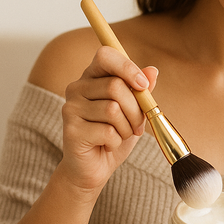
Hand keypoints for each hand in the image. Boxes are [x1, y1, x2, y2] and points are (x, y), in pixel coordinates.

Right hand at [59, 46, 157, 195]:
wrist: (94, 168)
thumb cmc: (114, 135)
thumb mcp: (133, 110)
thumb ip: (141, 90)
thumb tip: (153, 70)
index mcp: (92, 76)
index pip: (105, 55)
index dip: (127, 67)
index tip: (144, 85)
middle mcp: (77, 88)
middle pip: (115, 86)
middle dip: (135, 109)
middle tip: (137, 125)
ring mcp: (70, 108)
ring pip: (113, 110)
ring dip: (126, 127)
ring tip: (121, 135)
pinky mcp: (71, 130)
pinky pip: (107, 131)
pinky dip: (116, 141)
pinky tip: (107, 145)